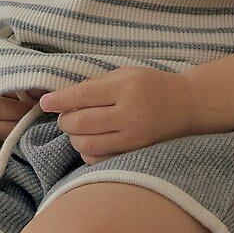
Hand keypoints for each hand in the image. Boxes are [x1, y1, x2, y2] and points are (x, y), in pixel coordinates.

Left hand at [38, 66, 196, 160]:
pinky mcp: (136, 153)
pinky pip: (100, 159)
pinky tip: (91, 142)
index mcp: (125, 87)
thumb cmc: (153, 85)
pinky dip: (87, 152)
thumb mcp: (126, 73)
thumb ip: (96, 84)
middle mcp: (129, 113)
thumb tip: (63, 98)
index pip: (81, 95)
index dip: (59, 100)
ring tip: (78, 129)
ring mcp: (134, 137)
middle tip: (65, 117)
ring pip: (87, 144)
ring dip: (74, 137)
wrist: (188, 105)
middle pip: (80, 122)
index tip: (45, 103)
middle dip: (65, 121)